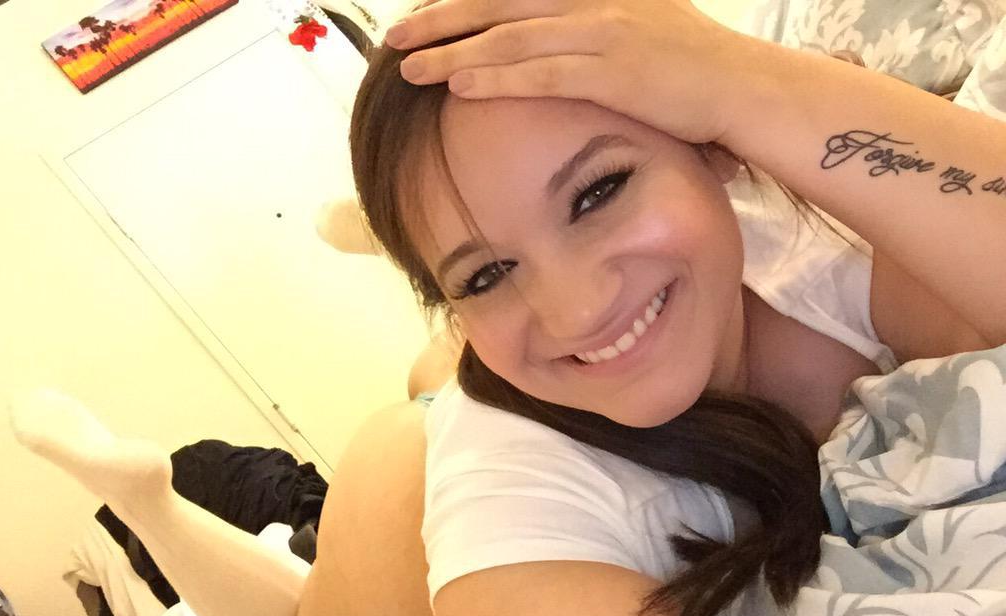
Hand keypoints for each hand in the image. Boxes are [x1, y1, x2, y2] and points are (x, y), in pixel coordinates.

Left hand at [384, 0, 763, 144]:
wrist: (742, 86)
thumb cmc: (694, 66)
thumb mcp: (644, 23)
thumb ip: (599, 22)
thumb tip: (566, 37)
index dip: (464, 2)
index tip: (425, 15)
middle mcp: (592, 0)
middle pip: (498, 3)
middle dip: (440, 19)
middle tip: (394, 37)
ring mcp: (601, 32)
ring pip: (509, 39)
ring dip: (453, 53)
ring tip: (408, 68)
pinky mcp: (611, 70)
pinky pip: (539, 74)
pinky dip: (495, 79)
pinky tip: (459, 86)